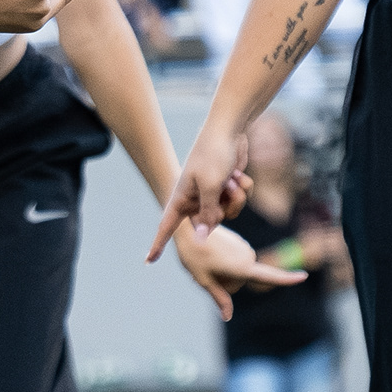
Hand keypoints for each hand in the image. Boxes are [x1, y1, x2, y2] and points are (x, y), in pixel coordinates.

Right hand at [147, 120, 248, 267]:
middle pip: (211, 224)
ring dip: (236, 197)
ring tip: (233, 179)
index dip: (157, 244)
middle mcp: (196, 199)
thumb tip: (202, 238)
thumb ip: (208, 214)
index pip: (166, 226)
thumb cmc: (213, 154)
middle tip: (225, 187)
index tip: (148, 261)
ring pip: (230, 213)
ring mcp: (212, 194)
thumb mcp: (211, 187)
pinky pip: (239, 201)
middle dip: (224, 208)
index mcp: (182, 198)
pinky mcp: (227, 189)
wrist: (229, 130)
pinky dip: (243, 188)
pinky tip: (239, 174)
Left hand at [174, 218, 305, 316]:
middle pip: (241, 282)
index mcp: (241, 267)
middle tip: (206, 270)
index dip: (287, 278)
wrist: (188, 224)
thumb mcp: (204, 280)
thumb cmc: (193, 254)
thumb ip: (220, 298)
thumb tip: (227, 317)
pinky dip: (224, 262)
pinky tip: (210, 254)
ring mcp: (245, 248)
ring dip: (224, 271)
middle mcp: (248, 257)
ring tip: (206, 260)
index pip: (268, 276)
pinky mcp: (240, 243)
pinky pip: (236, 262)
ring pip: (238, 272)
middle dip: (225, 281)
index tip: (304, 277)